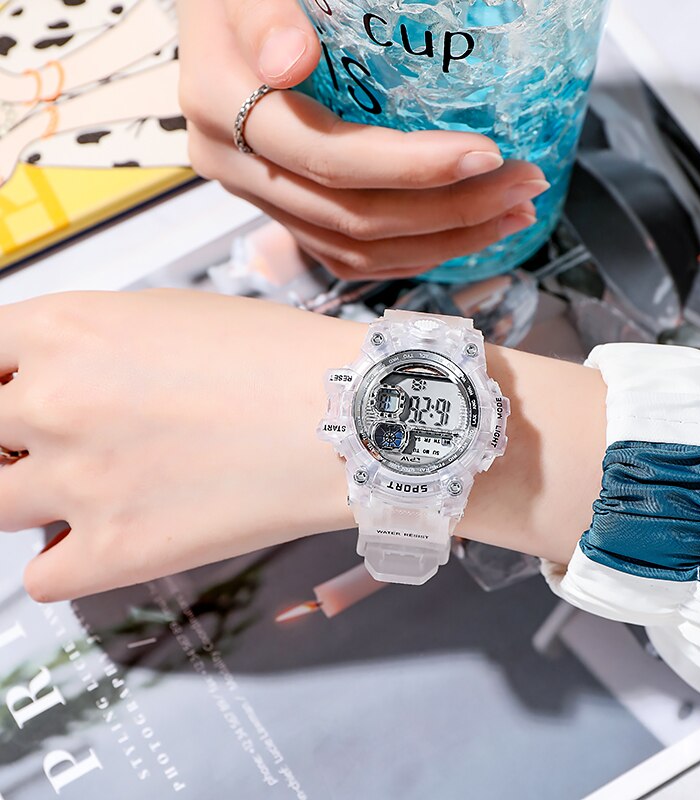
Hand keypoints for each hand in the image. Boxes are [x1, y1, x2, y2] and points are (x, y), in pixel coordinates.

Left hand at [0, 290, 359, 600]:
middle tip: (64, 442)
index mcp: (64, 329)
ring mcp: (79, 482)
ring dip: (32, 499)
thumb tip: (47, 377)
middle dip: (14, 440)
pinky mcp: (116, 552)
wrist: (349, 417)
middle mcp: (54, 404)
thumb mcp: (166, 314)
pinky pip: (41, 576)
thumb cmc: (279, 357)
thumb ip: (86, 342)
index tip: (9, 395)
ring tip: (92, 488)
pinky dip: (66, 560)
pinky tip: (112, 534)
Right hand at [177, 0, 548, 279]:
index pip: (331, 159)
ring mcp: (258, 195)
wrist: (222, 13)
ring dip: (442, 241)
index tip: (487, 154)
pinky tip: (458, 236)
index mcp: (225, 108)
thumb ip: (264, 12)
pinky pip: (346, 256)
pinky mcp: (283, 210)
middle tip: (521, 186)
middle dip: (450, 210)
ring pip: (356, 250)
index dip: (413, 169)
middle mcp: (236, 165)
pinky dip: (410, 254)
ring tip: (508, 214)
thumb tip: (291, 58)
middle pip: (354, 217)